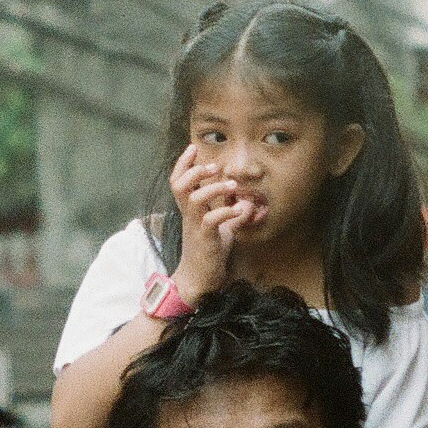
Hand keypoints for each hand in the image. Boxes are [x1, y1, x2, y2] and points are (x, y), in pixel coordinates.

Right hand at [168, 152, 258, 293]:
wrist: (199, 279)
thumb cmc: (209, 252)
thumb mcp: (224, 229)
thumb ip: (233, 215)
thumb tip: (249, 203)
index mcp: (190, 210)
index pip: (179, 181)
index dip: (183, 164)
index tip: (193, 147)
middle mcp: (189, 215)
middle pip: (179, 186)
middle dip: (194, 171)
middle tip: (213, 166)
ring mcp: (195, 226)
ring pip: (194, 199)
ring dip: (214, 189)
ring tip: (232, 186)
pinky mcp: (205, 239)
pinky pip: (210, 220)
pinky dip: (225, 212)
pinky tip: (238, 210)